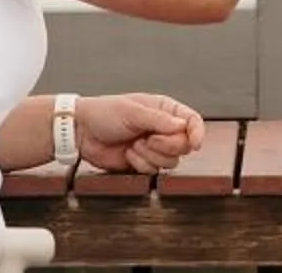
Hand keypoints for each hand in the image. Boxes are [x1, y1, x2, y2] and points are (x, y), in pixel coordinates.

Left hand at [75, 92, 206, 172]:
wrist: (83, 133)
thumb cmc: (105, 114)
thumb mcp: (132, 111)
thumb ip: (159, 120)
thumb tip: (183, 126)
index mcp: (164, 110)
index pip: (192, 120)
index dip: (197, 132)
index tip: (195, 144)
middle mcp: (163, 129)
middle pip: (184, 145)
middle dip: (165, 145)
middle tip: (148, 139)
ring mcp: (154, 147)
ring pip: (171, 161)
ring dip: (150, 155)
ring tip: (134, 144)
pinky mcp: (144, 163)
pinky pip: (154, 170)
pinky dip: (140, 164)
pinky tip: (128, 154)